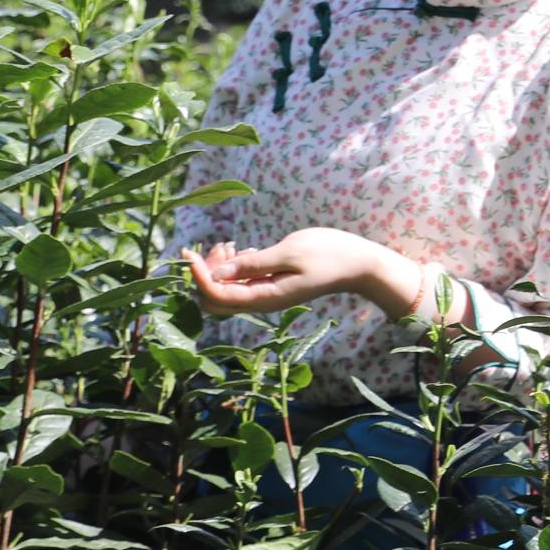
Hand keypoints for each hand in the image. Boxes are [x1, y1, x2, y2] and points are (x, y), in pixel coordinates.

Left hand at [183, 229, 422, 319]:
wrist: (360, 265)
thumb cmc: (330, 255)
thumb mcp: (290, 253)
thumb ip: (252, 264)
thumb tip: (217, 272)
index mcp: (265, 298)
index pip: (216, 295)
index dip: (198, 276)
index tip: (189, 252)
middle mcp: (261, 303)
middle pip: (214, 300)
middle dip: (206, 274)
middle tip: (218, 246)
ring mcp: (266, 296)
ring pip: (225, 292)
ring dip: (218, 270)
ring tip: (230, 246)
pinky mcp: (270, 288)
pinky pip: (239, 285)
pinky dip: (232, 269)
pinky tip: (243, 252)